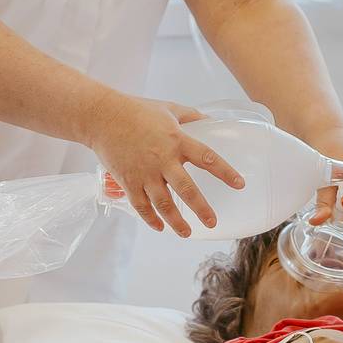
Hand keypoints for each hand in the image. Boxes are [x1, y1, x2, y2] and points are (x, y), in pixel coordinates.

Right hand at [92, 93, 244, 236]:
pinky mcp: (128, 181)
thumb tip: (211, 122)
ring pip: (163, 204)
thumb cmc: (137, 110)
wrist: (102, 117)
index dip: (225, 172)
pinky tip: (160, 227)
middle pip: (186, 189)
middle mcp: (162, 160)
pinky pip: (141, 206)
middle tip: (212, 222)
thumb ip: (192, 117)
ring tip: (187, 233)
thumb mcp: (170, 108)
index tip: (240, 184)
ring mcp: (144, 173)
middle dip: (201, 209)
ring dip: (176, 221)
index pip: (207, 158)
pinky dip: (150, 219)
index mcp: (177, 141)